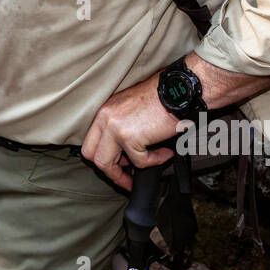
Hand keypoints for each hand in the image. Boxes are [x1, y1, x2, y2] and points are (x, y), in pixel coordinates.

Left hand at [81, 75, 179, 191]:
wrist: (179, 90)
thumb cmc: (162, 98)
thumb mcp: (132, 110)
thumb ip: (122, 130)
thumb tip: (123, 156)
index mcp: (105, 111)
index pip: (90, 142)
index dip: (102, 159)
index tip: (117, 168)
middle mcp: (105, 117)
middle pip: (92, 155)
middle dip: (109, 172)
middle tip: (126, 179)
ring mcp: (114, 127)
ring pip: (106, 164)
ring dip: (126, 175)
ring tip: (147, 168)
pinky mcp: (130, 137)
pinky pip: (139, 162)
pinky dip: (155, 161)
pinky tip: (165, 152)